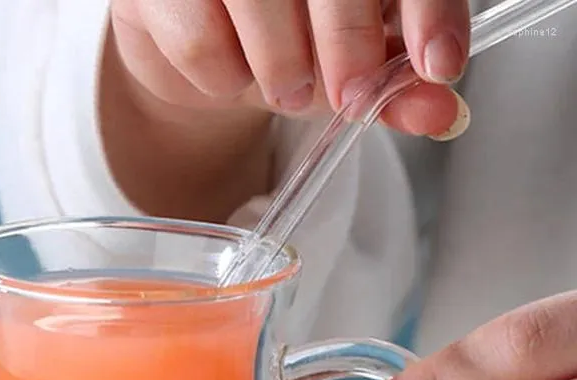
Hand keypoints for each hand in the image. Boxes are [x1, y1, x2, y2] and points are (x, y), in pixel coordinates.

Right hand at [110, 0, 470, 137]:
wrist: (195, 39)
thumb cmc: (278, 36)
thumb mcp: (345, 62)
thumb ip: (393, 84)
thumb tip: (441, 113)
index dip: (431, 10)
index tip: (439, 66)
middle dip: (349, 43)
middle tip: (352, 97)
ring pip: (257, 0)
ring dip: (280, 66)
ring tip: (286, 89)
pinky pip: (200, 38)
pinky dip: (221, 76)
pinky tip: (229, 71)